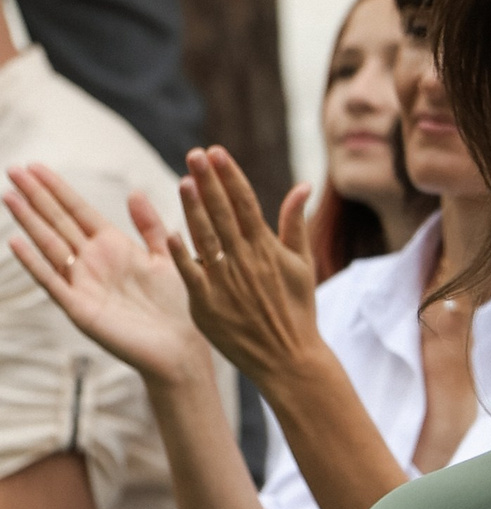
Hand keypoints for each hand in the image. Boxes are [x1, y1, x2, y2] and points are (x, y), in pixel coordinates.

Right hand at [5, 163, 205, 388]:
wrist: (181, 347)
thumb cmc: (177, 305)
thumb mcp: (167, 255)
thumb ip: (149, 226)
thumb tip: (133, 191)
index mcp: (113, 246)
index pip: (77, 210)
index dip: (57, 188)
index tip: (35, 166)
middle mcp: (93, 262)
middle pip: (58, 221)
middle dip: (36, 196)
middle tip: (13, 169)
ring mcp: (83, 284)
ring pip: (50, 245)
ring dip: (29, 221)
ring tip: (9, 196)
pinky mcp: (80, 308)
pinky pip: (53, 281)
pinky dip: (34, 263)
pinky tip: (16, 241)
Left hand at [171, 148, 320, 389]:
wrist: (288, 358)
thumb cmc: (297, 310)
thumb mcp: (302, 264)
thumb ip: (296, 223)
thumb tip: (302, 186)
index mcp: (267, 248)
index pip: (245, 202)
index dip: (230, 175)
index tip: (216, 151)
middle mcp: (245, 261)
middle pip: (223, 213)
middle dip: (208, 181)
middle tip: (194, 153)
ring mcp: (226, 283)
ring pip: (205, 238)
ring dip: (193, 208)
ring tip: (182, 180)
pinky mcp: (208, 305)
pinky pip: (192, 274)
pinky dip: (182, 254)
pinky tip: (169, 233)